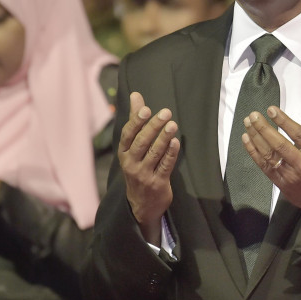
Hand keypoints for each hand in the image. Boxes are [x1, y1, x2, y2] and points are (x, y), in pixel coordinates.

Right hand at [119, 91, 179, 242]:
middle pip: (141, 143)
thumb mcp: (133, 147)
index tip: (146, 109)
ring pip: (154, 154)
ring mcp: (143, 175)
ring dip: (164, 138)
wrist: (141, 205)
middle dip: (153, 127)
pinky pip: (165, 166)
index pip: (128, 135)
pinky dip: (170, 154)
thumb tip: (136, 95)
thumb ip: (136, 120)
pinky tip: (176, 142)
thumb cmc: (138, 167)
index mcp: (124, 153)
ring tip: (173, 125)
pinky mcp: (157, 183)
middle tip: (166, 112)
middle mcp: (131, 164)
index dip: (136, 122)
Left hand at [242, 102, 300, 222]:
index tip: (272, 110)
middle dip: (264, 129)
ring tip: (248, 123)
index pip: (299, 136)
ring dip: (256, 138)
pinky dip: (254, 153)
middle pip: (280, 146)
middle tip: (253, 115)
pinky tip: (247, 140)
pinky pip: (264, 167)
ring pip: (269, 156)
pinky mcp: (281, 184)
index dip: (284, 122)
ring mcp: (290, 176)